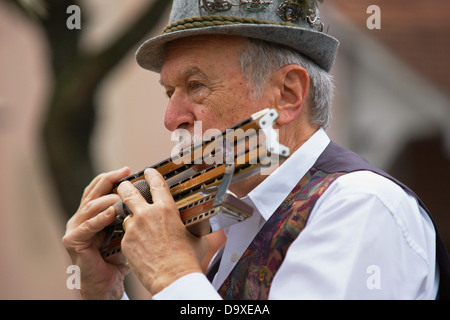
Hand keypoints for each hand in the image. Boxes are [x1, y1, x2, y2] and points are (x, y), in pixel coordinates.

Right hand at [62, 166, 130, 299]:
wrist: (106, 284)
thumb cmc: (117, 258)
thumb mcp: (125, 231)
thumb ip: (129, 216)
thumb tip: (149, 199)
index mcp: (91, 213)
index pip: (98, 188)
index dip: (111, 177)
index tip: (127, 169)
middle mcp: (80, 218)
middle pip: (92, 192)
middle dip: (109, 180)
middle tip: (124, 173)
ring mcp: (74, 228)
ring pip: (90, 206)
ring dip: (107, 199)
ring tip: (122, 195)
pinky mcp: (73, 241)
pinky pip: (87, 226)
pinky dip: (99, 219)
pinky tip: (111, 212)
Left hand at [118, 168, 208, 294]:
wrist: (172, 278)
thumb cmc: (188, 258)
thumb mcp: (196, 236)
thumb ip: (191, 225)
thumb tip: (200, 223)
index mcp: (167, 209)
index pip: (156, 184)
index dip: (151, 175)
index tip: (148, 172)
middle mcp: (147, 214)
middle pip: (128, 192)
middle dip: (125, 187)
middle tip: (124, 186)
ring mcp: (134, 228)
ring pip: (126, 216)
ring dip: (130, 218)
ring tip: (137, 225)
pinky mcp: (126, 242)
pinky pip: (126, 235)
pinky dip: (131, 237)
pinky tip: (140, 245)